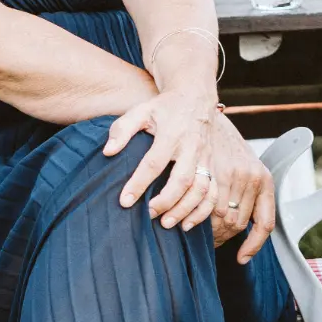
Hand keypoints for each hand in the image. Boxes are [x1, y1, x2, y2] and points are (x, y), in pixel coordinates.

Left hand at [104, 91, 219, 233]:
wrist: (195, 98)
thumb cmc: (163, 108)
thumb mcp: (140, 111)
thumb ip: (122, 129)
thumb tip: (108, 152)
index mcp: (171, 134)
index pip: (154, 162)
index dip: (139, 183)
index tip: (125, 201)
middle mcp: (191, 147)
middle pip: (183, 180)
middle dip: (166, 201)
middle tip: (148, 215)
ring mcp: (205, 158)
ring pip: (202, 189)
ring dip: (186, 209)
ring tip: (167, 224)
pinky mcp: (213, 166)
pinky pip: (213, 192)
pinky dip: (203, 211)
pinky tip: (188, 224)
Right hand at [201, 114, 277, 261]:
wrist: (200, 109)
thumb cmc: (220, 141)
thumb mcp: (241, 164)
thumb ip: (244, 191)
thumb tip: (236, 225)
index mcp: (263, 179)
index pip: (265, 223)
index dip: (253, 245)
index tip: (241, 258)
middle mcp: (251, 176)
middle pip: (238, 224)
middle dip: (221, 238)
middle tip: (205, 240)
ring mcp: (232, 173)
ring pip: (222, 218)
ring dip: (206, 230)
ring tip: (192, 230)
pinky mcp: (213, 170)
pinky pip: (207, 206)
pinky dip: (196, 219)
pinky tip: (186, 222)